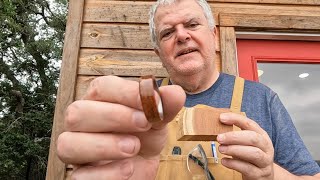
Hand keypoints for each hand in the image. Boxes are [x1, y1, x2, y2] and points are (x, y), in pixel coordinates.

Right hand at [56, 76, 184, 179]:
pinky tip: (129, 168)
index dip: (126, 92)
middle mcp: (82, 124)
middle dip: (113, 117)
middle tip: (144, 123)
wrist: (143, 164)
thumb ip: (164, 106)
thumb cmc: (145, 136)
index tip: (153, 100)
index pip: (100, 87)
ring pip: (67, 144)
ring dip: (105, 145)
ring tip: (134, 148)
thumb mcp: (158, 120)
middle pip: (76, 113)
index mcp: (99, 101)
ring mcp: (78, 150)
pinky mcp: (82, 175)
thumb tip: (176, 93)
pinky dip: (107, 173)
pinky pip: (79, 176)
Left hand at [217, 113, 273, 179]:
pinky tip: (224, 161)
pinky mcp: (259, 174)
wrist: (264, 176)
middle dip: (234, 137)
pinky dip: (234, 164)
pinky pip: (248, 168)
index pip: (250, 124)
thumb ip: (236, 135)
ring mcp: (265, 162)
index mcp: (262, 136)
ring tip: (221, 149)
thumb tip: (219, 125)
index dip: (236, 119)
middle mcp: (266, 147)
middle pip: (253, 138)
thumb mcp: (246, 143)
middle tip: (219, 138)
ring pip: (254, 154)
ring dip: (234, 150)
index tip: (221, 118)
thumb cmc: (250, 156)